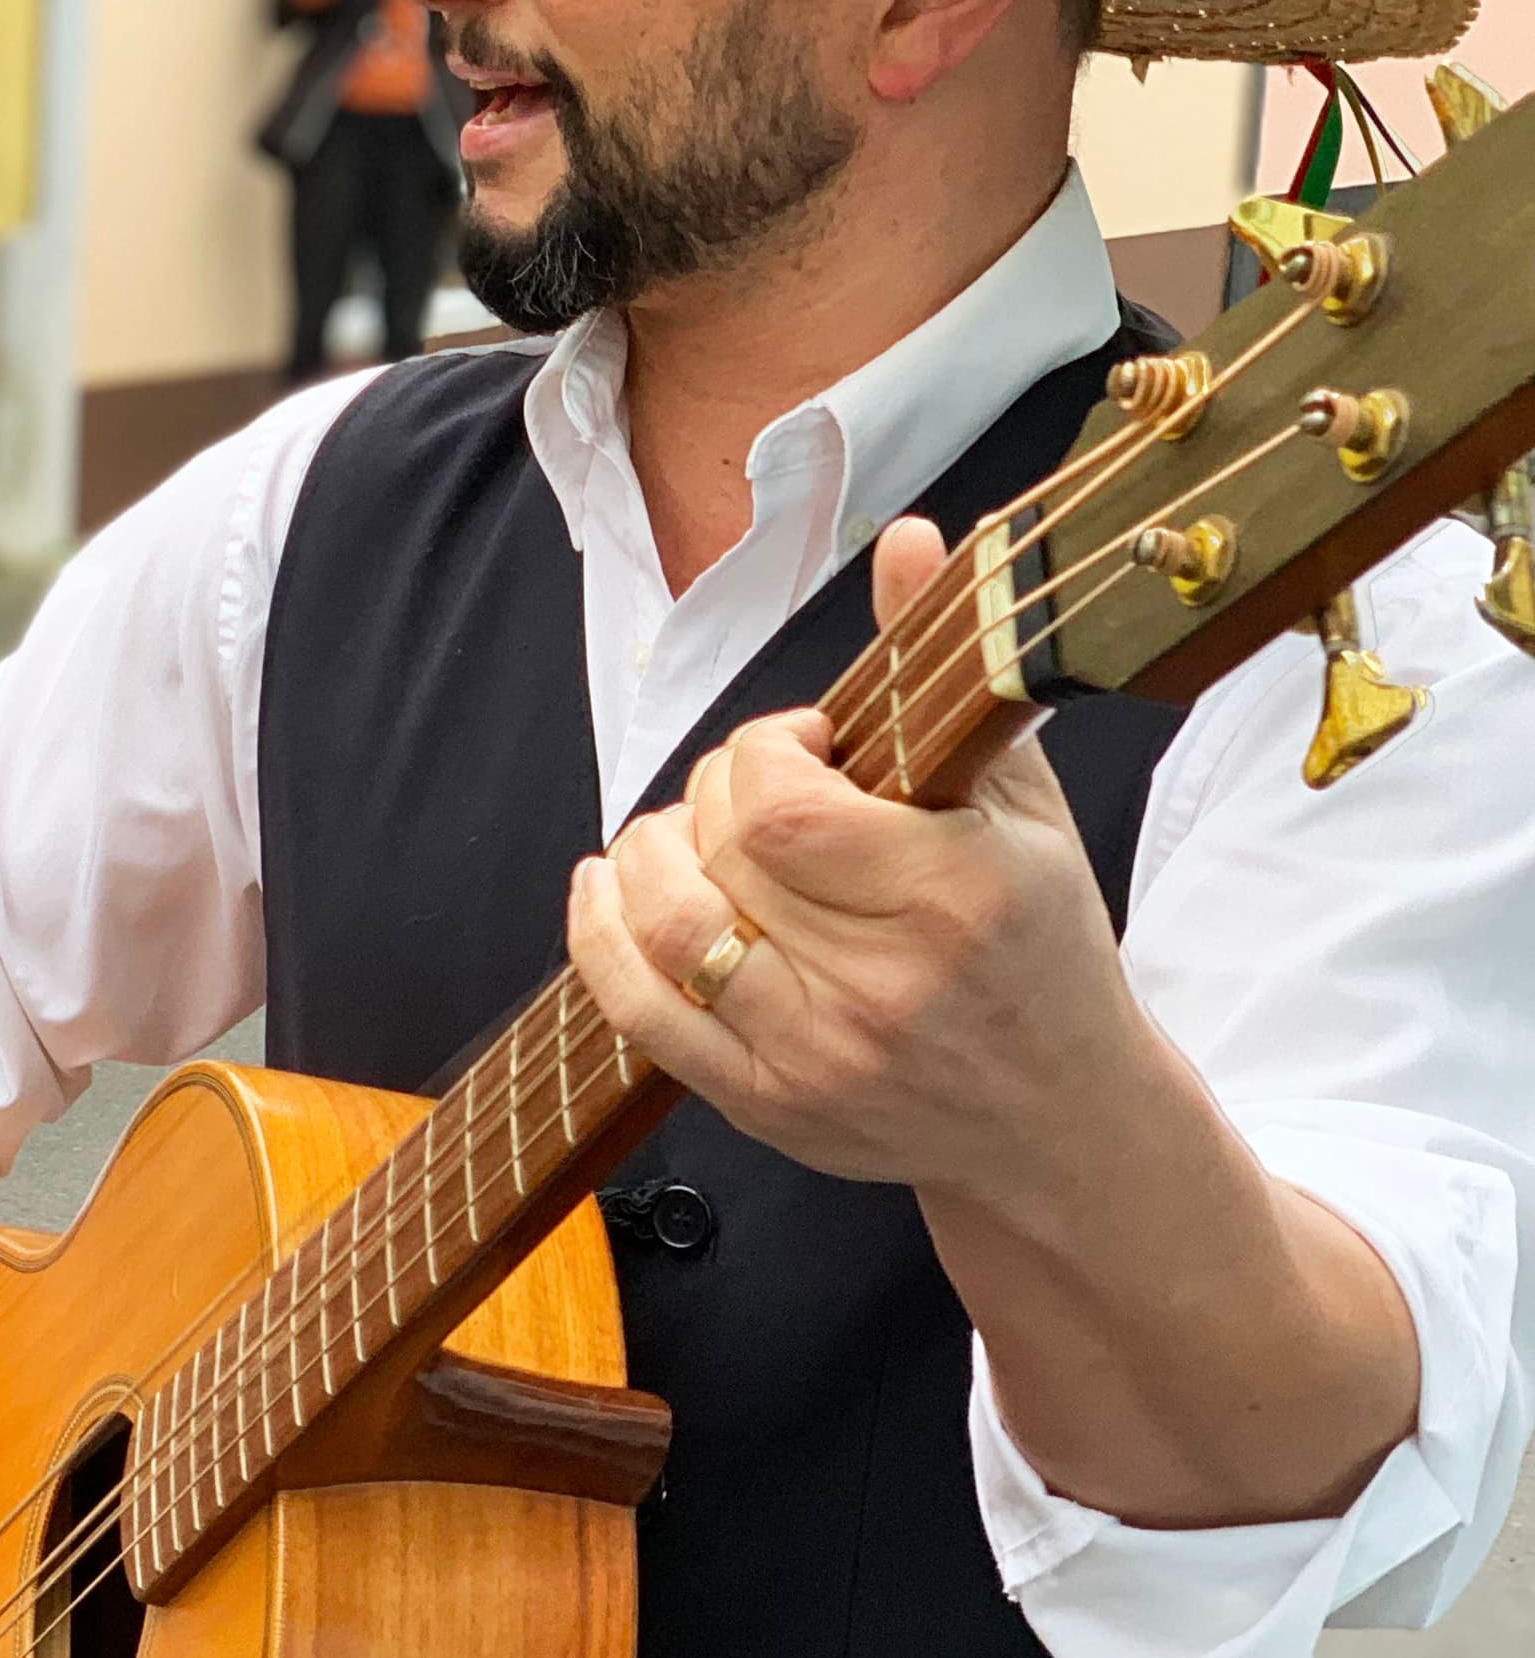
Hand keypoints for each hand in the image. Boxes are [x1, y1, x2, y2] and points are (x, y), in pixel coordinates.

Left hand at [563, 519, 1156, 1202]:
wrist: (1058, 1119)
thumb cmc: (1039, 946)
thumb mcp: (1020, 801)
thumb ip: (944, 669)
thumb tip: (903, 539)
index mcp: (955, 895)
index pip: (779, 805)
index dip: (759, 754)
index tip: (796, 748)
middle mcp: (883, 983)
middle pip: (717, 855)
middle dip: (710, 796)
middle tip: (750, 794)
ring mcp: (817, 1054)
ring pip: (665, 929)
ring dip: (644, 859)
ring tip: (682, 837)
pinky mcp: (764, 1104)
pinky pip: (636, 1013)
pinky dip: (599, 937)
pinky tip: (609, 889)